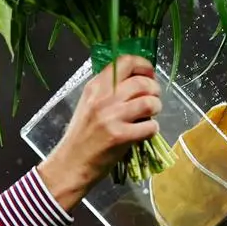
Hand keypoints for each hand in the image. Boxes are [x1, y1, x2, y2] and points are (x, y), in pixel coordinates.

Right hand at [36, 54, 161, 210]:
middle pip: (142, 82)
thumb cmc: (82, 135)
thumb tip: (139, 79)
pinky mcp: (120, 136)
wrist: (71, 163)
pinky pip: (150, 126)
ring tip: (150, 115)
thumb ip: (109, 90)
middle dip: (154, 90)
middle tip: (152, 99)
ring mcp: (111, 117)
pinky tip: (144, 132)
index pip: (124, 62)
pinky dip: (152, 129)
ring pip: (149, 102)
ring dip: (155, 108)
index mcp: (95, 86)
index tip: (149, 74)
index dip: (143, 65)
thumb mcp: (88, 104)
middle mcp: (103, 98)